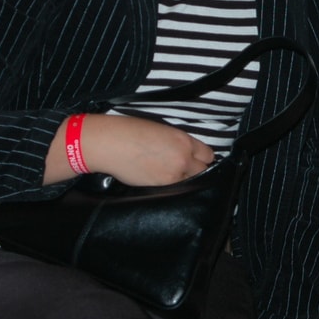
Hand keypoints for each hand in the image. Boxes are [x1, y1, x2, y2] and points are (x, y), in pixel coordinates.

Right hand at [83, 114, 214, 185]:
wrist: (109, 144)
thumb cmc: (130, 131)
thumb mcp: (161, 129)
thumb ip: (178, 143)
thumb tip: (186, 153)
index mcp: (184, 141)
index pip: (208, 155)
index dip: (202, 157)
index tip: (198, 158)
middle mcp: (182, 159)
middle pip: (202, 171)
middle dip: (196, 169)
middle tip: (185, 167)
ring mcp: (172, 176)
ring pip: (189, 182)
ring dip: (183, 178)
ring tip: (169, 171)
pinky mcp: (160, 187)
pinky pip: (174, 189)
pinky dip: (170, 185)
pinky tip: (159, 176)